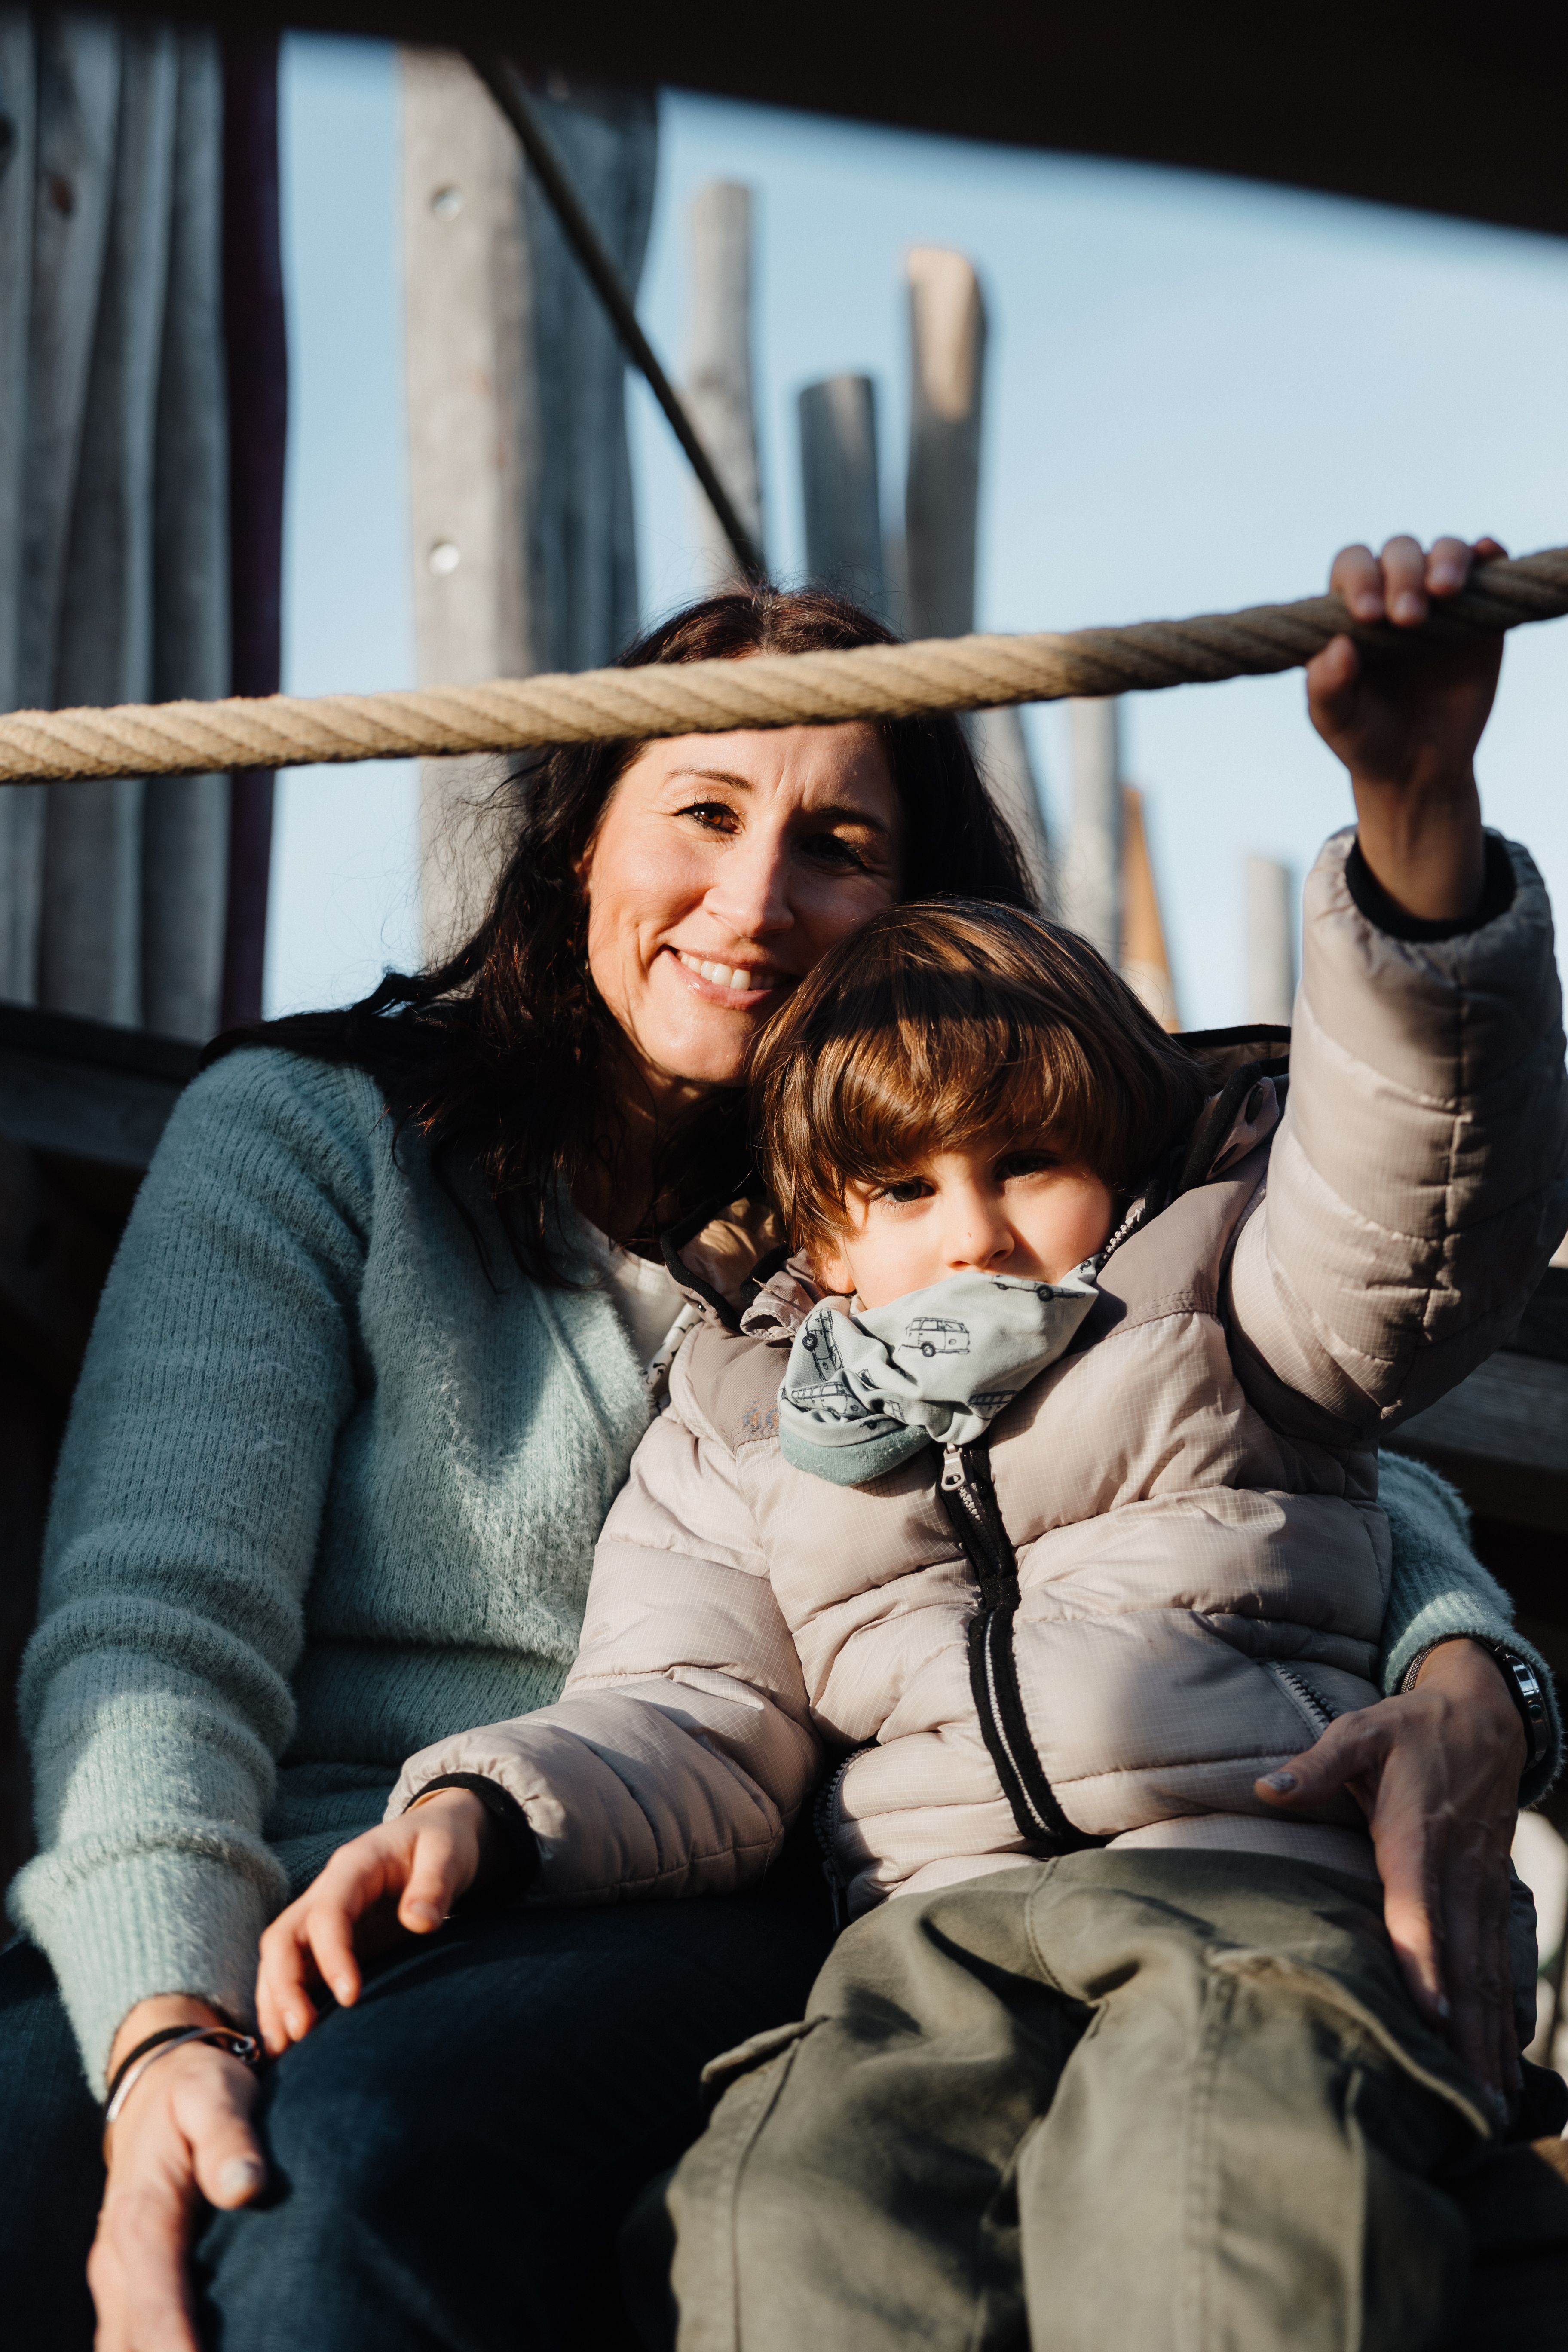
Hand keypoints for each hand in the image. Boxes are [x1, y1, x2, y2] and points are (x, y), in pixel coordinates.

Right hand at [91, 1996, 264, 2351]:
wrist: (157, 2083)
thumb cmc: (195, 2090)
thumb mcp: (215, 2094)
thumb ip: (229, 2138)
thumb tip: (245, 2185)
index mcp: (140, 2219)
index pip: (154, 2302)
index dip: (174, 2347)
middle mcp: (119, 2260)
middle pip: (132, 2343)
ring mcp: (119, 2278)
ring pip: (125, 2347)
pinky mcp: (129, 2284)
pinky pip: (129, 2339)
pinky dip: (156, 2350)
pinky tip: (201, 2351)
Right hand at [255, 1787, 494, 2053]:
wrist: (437, 1835)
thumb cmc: (443, 1844)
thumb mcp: (448, 1854)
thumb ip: (435, 1884)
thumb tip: (419, 1923)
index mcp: (354, 1865)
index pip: (328, 1912)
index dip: (332, 1955)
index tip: (350, 1997)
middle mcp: (326, 1891)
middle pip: (283, 1937)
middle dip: (285, 1986)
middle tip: (300, 2033)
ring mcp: (321, 1917)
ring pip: (278, 1958)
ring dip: (274, 2002)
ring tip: (282, 2051)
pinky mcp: (327, 1941)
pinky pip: (294, 1971)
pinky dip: (283, 2004)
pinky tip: (287, 2043)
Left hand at [1255, 1637, 1525, 2117]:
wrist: (1486, 1719)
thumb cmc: (1411, 1731)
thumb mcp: (1363, 1731)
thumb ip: (1318, 1763)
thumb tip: (1266, 1788)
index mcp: (1417, 1836)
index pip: (1420, 1907)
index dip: (1425, 1960)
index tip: (1431, 2015)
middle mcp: (1456, 1871)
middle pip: (1462, 1960)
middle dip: (1467, 2032)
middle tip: (1468, 2099)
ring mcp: (1482, 1888)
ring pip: (1488, 1973)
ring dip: (1491, 2037)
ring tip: (1493, 2103)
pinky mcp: (1493, 1895)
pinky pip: (1502, 1962)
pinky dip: (1507, 2014)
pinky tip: (1507, 2060)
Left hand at [1307, 534, 1503, 921]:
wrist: (1418, 776)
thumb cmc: (1367, 744)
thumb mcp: (1338, 728)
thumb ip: (1327, 694)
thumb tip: (1330, 653)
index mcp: (1351, 613)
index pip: (1348, 571)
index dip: (1355, 581)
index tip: (1362, 616)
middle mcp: (1395, 596)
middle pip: (1397, 552)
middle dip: (1401, 574)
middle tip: (1404, 616)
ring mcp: (1442, 598)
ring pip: (1445, 551)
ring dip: (1446, 562)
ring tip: (1443, 599)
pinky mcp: (1483, 612)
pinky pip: (1490, 566)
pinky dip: (1491, 556)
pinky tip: (1489, 565)